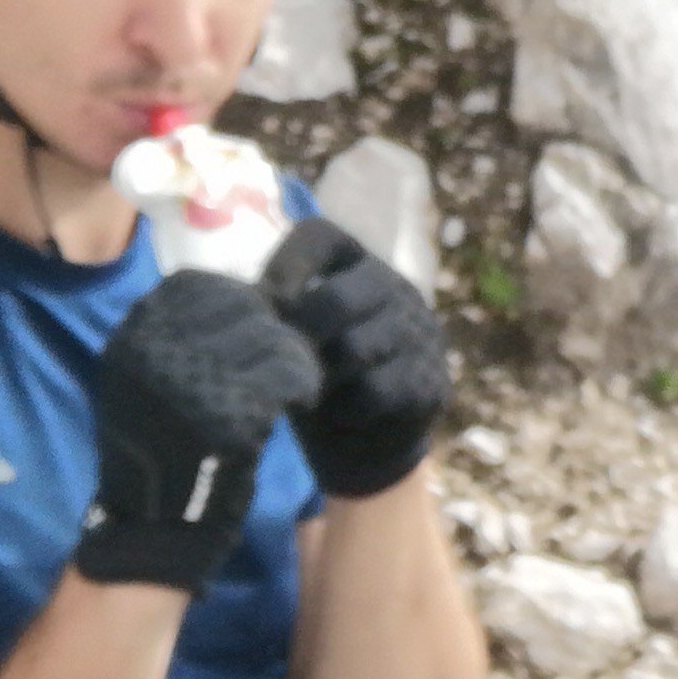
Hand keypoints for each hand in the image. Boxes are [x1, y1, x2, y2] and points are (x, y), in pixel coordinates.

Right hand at [72, 272, 322, 588]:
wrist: (152, 530)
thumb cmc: (157, 453)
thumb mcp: (143, 382)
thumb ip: (175, 334)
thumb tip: (240, 288)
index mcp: (129, 340)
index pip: (194, 284)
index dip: (235, 298)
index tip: (254, 323)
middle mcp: (151, 355)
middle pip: (239, 304)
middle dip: (271, 324)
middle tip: (287, 352)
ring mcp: (187, 386)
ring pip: (271, 336)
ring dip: (295, 355)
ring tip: (299, 379)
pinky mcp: (226, 419)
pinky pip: (287, 376)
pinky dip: (304, 384)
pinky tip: (303, 401)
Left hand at [265, 218, 452, 499]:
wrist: (361, 443)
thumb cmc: (315, 377)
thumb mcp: (292, 337)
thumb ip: (275, 314)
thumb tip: (246, 306)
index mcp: (356, 265)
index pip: (320, 235)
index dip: (286, 265)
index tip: (265, 303)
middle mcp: (396, 289)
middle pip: (338, 298)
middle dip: (299, 336)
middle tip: (281, 364)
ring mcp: (421, 336)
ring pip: (356, 349)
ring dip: (322, 378)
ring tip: (310, 393)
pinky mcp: (431, 383)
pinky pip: (376, 391)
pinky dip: (347, 409)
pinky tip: (341, 416)